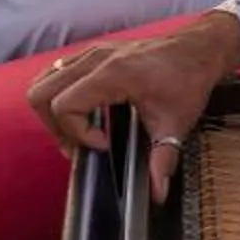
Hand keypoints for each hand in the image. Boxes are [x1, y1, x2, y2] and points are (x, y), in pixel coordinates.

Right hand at [27, 11, 239, 202]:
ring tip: (78, 132)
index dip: (77, 133)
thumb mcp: (177, 123)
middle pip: (41, 92)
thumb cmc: (188, 79)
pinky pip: (57, 72)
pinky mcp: (93, 53)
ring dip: (52, 111)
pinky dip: (59, 95)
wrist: (198, 48)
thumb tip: (157, 191)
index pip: (63, 105)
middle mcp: (94, 59)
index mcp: (112, 74)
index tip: (104, 145)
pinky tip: (85, 113)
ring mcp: (91, 52)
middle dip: (54, 126)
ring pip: (44, 80)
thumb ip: (163, 158)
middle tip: (79, 145)